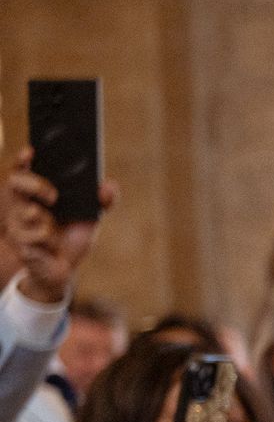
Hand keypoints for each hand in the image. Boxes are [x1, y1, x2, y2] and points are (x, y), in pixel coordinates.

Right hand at [5, 148, 117, 303]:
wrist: (63, 270)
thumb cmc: (70, 239)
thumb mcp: (90, 218)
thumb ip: (101, 201)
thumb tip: (109, 185)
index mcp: (36, 194)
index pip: (23, 170)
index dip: (22, 158)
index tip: (31, 151)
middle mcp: (22, 204)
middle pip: (15, 182)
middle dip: (35, 184)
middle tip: (54, 195)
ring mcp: (17, 223)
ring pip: (27, 211)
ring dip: (45, 221)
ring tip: (51, 228)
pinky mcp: (20, 242)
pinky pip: (35, 236)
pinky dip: (47, 240)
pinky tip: (49, 246)